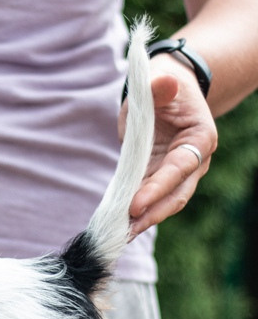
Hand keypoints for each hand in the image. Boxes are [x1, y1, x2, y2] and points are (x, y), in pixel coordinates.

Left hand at [123, 55, 217, 235]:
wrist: (167, 93)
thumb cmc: (161, 88)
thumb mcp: (159, 84)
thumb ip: (160, 88)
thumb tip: (165, 84)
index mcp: (199, 139)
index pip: (179, 169)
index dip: (157, 188)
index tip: (135, 204)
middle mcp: (195, 161)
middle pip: (177, 194)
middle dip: (153, 213)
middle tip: (126, 229)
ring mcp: (178, 173)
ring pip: (166, 202)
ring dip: (144, 219)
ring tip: (120, 234)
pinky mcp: (160, 177)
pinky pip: (152, 199)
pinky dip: (138, 213)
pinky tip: (120, 226)